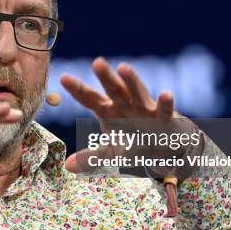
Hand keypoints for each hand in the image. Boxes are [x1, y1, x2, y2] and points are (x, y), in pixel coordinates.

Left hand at [61, 57, 200, 177]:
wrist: (165, 147)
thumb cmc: (134, 143)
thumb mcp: (112, 152)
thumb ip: (91, 158)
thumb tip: (66, 166)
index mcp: (109, 110)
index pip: (90, 98)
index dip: (78, 89)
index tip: (64, 78)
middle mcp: (125, 105)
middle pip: (114, 89)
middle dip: (106, 77)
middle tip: (97, 62)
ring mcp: (145, 109)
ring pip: (137, 93)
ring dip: (131, 81)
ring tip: (123, 67)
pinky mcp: (165, 118)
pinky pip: (165, 110)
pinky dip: (165, 103)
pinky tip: (166, 94)